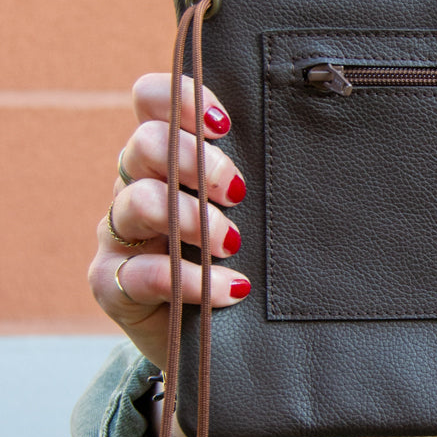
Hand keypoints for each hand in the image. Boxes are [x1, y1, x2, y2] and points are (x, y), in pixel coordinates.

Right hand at [88, 73, 251, 376]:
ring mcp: (121, 233)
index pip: (153, 99)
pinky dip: (185, 280)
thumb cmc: (249, 258)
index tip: (225, 124)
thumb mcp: (258, 210)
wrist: (220, 338)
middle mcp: (137, 183)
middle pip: (145, 143)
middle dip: (198, 162)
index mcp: (169, 154)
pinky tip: (226, 290)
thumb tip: (323, 137)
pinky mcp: (112, 283)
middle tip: (238, 192)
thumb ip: (266, 172)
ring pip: (137, 202)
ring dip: (192, 220)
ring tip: (233, 244)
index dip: (182, 99)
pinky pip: (135, 272)